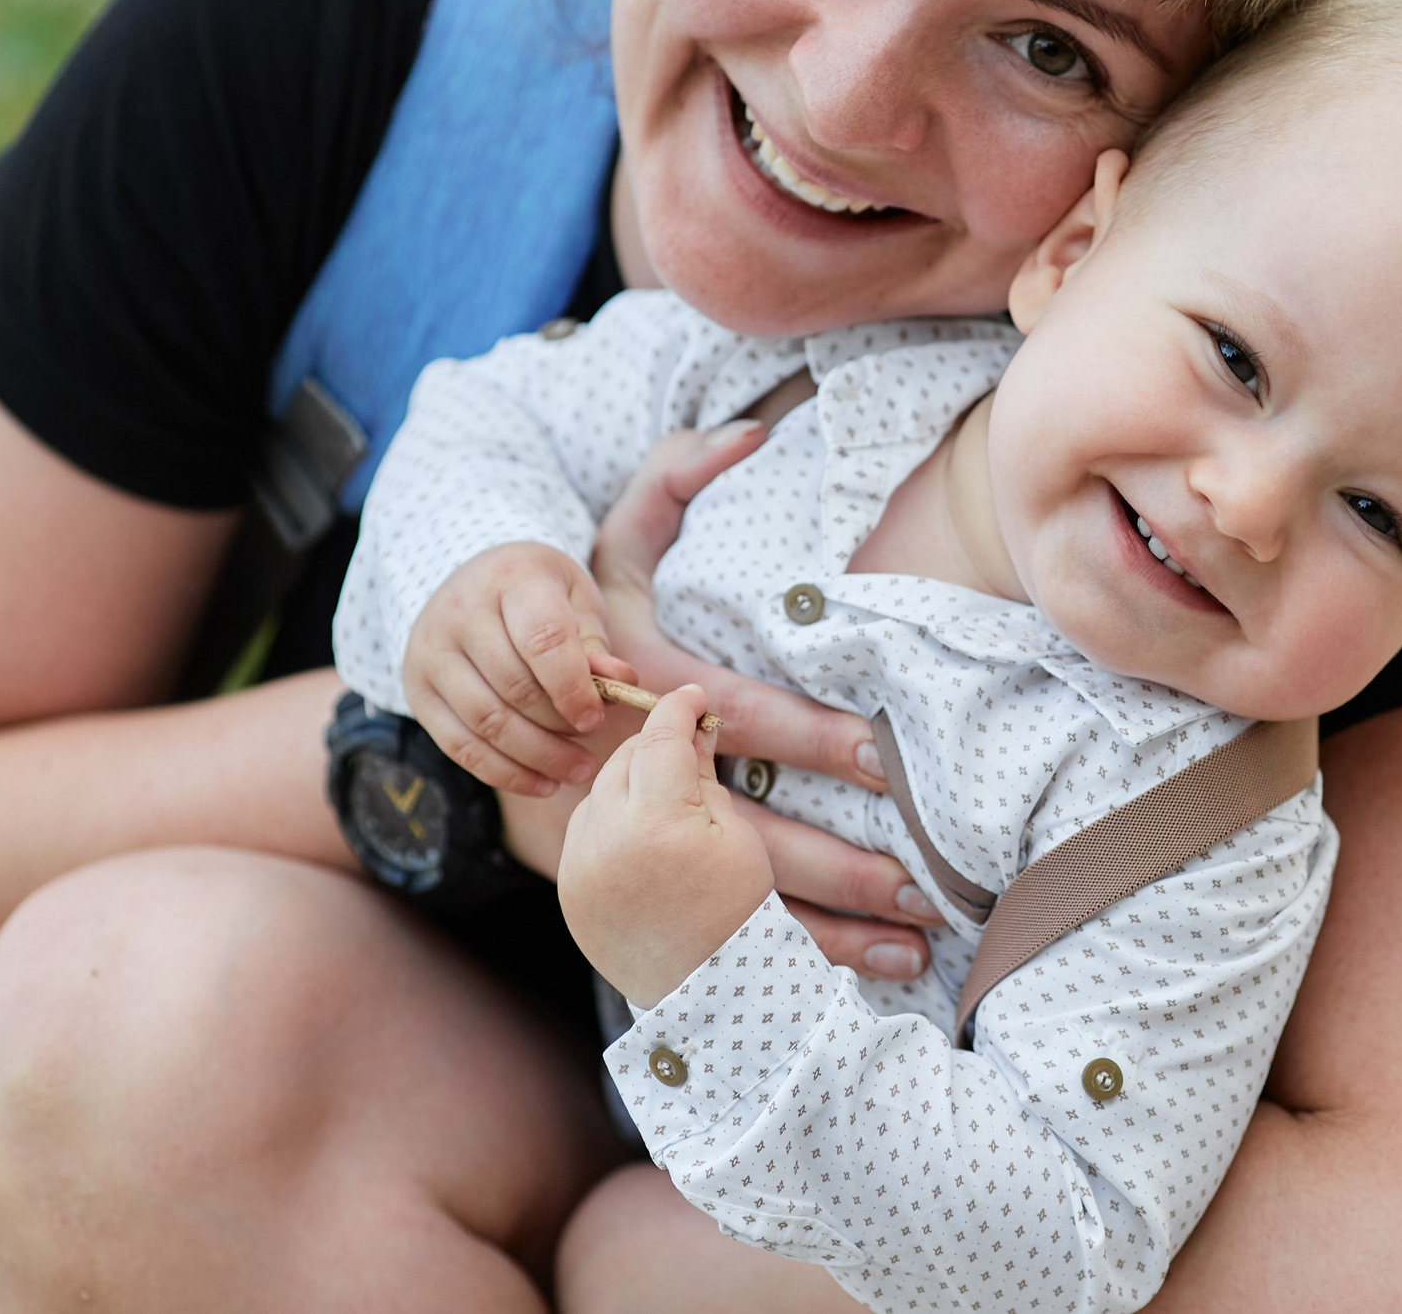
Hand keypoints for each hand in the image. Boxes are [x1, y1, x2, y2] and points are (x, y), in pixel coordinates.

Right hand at [401, 541, 637, 796]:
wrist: (472, 581)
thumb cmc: (539, 595)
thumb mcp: (576, 600)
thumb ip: (596, 643)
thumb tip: (621, 682)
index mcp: (512, 578)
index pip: (542, 639)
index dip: (573, 687)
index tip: (597, 718)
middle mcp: (460, 611)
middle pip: (513, 686)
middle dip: (558, 727)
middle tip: (592, 748)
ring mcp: (431, 651)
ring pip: (485, 720)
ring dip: (536, 756)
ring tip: (576, 771)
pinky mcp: (418, 690)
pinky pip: (459, 745)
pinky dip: (503, 772)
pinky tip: (541, 783)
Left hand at [560, 686, 774, 1010]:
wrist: (706, 989)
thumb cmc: (734, 911)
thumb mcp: (735, 836)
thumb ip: (704, 777)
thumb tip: (694, 731)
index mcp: (658, 823)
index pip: (661, 739)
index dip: (678, 709)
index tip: (693, 699)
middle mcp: (607, 839)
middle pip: (624, 760)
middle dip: (655, 745)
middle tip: (685, 744)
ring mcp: (580, 866)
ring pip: (598, 791)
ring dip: (628, 780)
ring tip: (664, 795)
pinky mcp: (567, 888)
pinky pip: (583, 830)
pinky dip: (607, 818)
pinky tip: (638, 830)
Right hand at [590, 421, 944, 979]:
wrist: (481, 692)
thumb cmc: (576, 601)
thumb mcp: (612, 531)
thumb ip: (677, 476)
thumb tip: (751, 430)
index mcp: (633, 688)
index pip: (729, 716)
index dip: (803, 735)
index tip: (877, 752)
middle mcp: (628, 773)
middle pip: (739, 834)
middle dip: (833, 864)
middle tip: (920, 882)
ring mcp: (626, 835)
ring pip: (731, 899)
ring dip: (823, 930)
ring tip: (911, 947)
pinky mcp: (633, 876)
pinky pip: (714, 931)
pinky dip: (787, 957)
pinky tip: (859, 972)